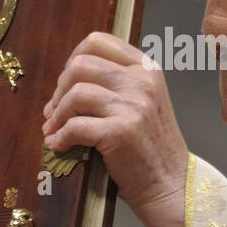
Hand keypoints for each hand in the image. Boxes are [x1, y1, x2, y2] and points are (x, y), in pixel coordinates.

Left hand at [42, 32, 187, 226]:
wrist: (172, 185)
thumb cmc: (153, 147)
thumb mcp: (144, 102)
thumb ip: (116, 83)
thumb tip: (67, 80)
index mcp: (147, 68)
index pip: (98, 41)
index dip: (73, 59)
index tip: (67, 83)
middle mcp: (142, 81)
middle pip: (81, 65)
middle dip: (60, 89)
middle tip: (55, 111)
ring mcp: (133, 106)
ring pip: (75, 93)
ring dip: (56, 114)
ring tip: (54, 129)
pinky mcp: (120, 132)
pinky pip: (74, 126)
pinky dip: (60, 137)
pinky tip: (59, 145)